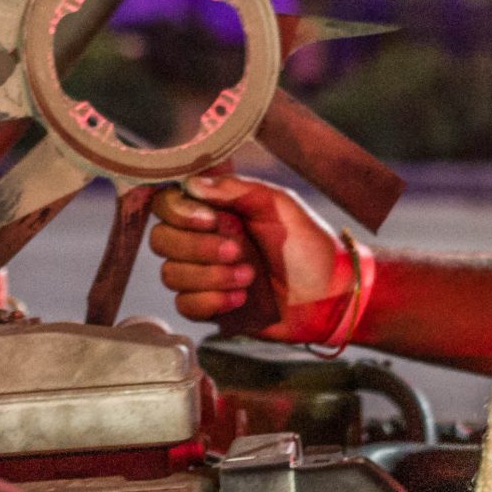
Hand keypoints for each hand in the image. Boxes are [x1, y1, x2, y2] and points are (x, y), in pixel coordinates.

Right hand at [148, 171, 350, 341]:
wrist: (330, 294)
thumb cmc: (308, 244)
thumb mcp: (278, 205)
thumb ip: (237, 190)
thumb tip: (192, 184)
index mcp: (214, 210)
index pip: (167, 205)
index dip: (180, 213)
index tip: (211, 220)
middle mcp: (201, 240)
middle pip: (161, 240)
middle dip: (198, 248)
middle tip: (239, 252)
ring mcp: (202, 275)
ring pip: (171, 274)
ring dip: (211, 276)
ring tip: (249, 278)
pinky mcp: (210, 306)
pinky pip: (185, 305)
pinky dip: (211, 301)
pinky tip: (241, 299)